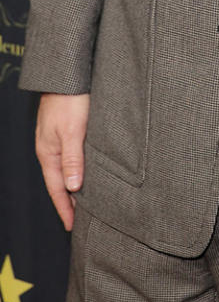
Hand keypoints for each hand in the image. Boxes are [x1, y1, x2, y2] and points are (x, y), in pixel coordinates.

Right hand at [36, 92, 89, 230]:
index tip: (72, 226)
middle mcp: (51, 149)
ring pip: (66, 170)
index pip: (57, 189)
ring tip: (86, 201)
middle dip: (69, 201)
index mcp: (49, 153)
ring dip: (74, 186)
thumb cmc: (69, 100)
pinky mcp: (66, 130)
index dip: (65, 208)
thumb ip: (73, 159)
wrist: (66, 75)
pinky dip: (77, 170)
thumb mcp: (73, 131)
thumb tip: (73, 188)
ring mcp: (57, 140)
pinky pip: (70, 157)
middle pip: (60, 182)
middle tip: (81, 219)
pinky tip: (86, 172)